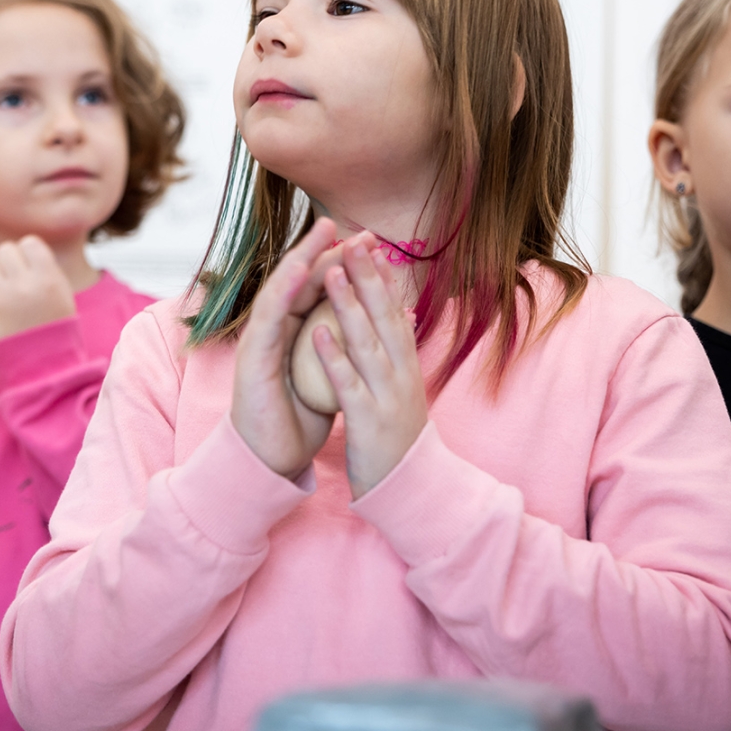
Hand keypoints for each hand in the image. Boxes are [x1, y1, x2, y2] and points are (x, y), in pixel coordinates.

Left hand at [0, 236, 76, 341]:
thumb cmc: (56, 331)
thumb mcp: (62, 294)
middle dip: (10, 260)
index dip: (29, 252)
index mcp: (47, 278)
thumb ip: (45, 269)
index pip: (29, 242)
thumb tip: (25, 251)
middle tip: (15, 276)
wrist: (42, 369)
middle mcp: (22, 284)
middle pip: (5, 250)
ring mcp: (0, 297)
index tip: (31, 264)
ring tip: (3, 286)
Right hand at [230, 219, 367, 478]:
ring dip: (301, 258)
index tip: (372, 244)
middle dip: (324, 250)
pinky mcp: (251, 356)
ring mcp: (260, 340)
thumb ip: (346, 348)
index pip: (318, 288)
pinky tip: (299, 271)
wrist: (272, 460)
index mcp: (296, 333)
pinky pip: (268, 317)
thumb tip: (384, 327)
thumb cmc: (299, 420)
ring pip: (281, 289)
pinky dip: (284, 291)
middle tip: (352, 226)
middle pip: (299, 280)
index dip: (343, 264)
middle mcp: (276, 330)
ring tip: (323, 234)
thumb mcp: (332, 377)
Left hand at [314, 242, 428, 499]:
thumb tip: (398, 317)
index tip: (370, 244)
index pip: (395, 312)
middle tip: (353, 239)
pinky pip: (347, 383)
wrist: (412, 490)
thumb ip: (398, 354)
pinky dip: (333, 356)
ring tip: (331, 272)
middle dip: (368, 277)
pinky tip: (317, 332)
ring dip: (348, 306)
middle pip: (384, 317)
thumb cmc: (400, 438)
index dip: (384, 277)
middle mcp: (401, 374)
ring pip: (366, 343)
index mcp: (407, 366)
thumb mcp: (404, 390)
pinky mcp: (367, 420)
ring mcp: (386, 396)